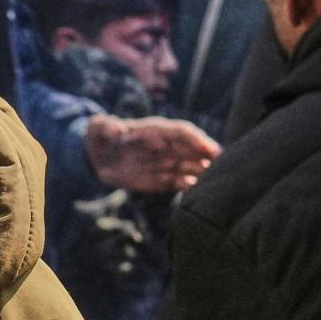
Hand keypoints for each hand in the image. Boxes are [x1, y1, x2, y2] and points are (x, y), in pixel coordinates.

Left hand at [84, 114, 219, 195]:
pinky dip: (189, 187)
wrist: (96, 157)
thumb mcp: (98, 127)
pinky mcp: (160, 180)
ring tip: (216, 183)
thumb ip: (106, 126)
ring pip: (190, 167)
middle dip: (209, 157)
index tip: (211, 149)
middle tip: (224, 168)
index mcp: (155, 130)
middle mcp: (165, 146)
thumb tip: (117, 129)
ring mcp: (165, 163)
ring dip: (203, 173)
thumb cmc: (100, 135)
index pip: (182, 132)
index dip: (197, 139)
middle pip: (193, 150)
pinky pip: (178, 183)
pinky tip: (198, 193)